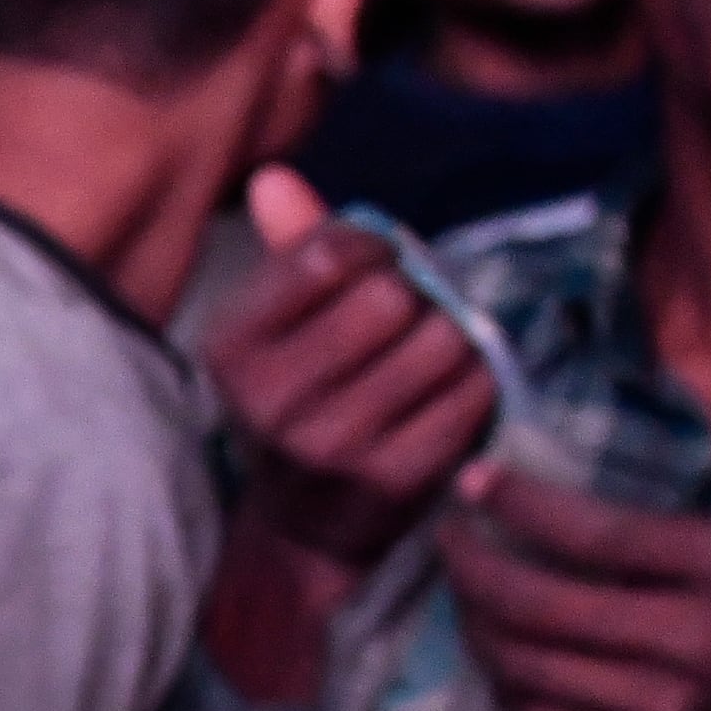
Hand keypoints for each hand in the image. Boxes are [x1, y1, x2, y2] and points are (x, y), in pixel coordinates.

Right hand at [206, 165, 498, 567]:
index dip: (371, 246)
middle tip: (409, 319)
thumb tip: (273, 177)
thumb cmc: (294, 407)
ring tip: (433, 355)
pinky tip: (451, 393)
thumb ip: (286, 253)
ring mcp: (336, 442)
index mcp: (234, 350)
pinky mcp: (398, 476)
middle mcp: (273, 398)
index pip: (325, 256)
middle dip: (414, 297)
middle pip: (390, 297)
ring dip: (453, 338)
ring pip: (441, 340)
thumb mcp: (273, 334)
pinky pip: (472, 392)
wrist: (297, 534)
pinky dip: (476, 382)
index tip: (374, 266)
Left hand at [434, 341, 710, 710]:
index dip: (520, 505)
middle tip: (448, 532)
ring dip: (477, 626)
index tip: (473, 479)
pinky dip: (510, 690)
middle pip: (535, 605)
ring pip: (525, 668)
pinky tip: (503, 656)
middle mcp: (685, 650)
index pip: (596, 537)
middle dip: (470, 565)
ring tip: (464, 589)